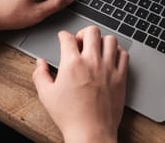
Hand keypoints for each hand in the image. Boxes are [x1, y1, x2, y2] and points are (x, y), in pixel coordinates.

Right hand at [32, 26, 128, 142]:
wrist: (91, 132)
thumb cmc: (69, 116)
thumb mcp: (46, 95)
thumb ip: (40, 75)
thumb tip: (40, 63)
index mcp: (72, 64)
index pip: (67, 37)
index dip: (63, 35)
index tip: (63, 38)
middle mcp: (92, 62)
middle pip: (91, 31)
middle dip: (83, 33)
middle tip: (81, 42)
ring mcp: (108, 68)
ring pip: (110, 39)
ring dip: (102, 41)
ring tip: (96, 49)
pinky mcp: (121, 77)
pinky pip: (124, 55)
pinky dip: (118, 52)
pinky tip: (111, 58)